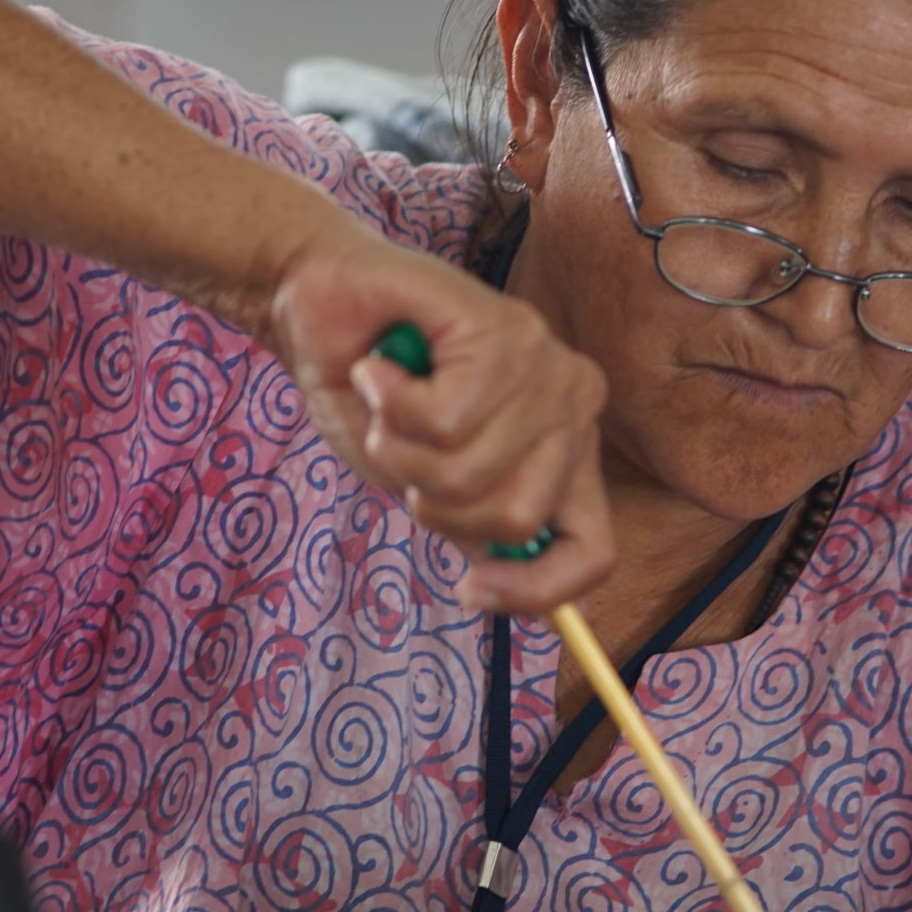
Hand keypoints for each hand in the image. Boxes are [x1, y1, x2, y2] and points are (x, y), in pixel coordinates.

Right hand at [265, 228, 614, 615]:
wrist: (317, 307)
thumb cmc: (371, 396)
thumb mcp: (426, 484)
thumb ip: (481, 528)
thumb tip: (540, 604)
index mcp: (567, 450)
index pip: (594, 551)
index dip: (538, 592)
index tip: (469, 590)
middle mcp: (574, 406)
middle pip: (516, 519)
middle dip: (433, 504)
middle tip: (402, 449)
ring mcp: (547, 363)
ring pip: (471, 472)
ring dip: (400, 451)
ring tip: (386, 403)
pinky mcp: (505, 328)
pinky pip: (444, 421)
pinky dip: (389, 406)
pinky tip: (382, 369)